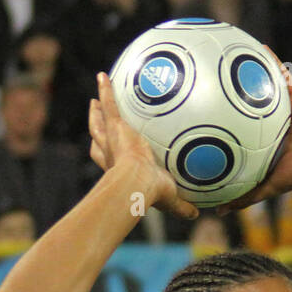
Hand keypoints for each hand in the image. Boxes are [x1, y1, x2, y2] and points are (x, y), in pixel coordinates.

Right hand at [88, 71, 198, 219]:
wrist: (137, 183)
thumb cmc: (150, 194)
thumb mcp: (169, 199)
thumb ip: (181, 206)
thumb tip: (196, 216)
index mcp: (119, 168)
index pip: (108, 158)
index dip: (105, 154)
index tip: (105, 147)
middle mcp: (111, 153)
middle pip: (98, 136)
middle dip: (96, 125)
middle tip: (95, 112)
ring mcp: (112, 138)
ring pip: (100, 120)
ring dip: (98, 107)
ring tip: (97, 95)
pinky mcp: (116, 126)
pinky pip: (109, 103)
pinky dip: (105, 90)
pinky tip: (104, 76)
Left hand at [216, 46, 291, 215]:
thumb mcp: (264, 187)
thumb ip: (243, 197)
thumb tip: (217, 212)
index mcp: (263, 138)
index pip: (239, 124)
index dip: (224, 116)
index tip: (203, 110)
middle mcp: (272, 120)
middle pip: (248, 101)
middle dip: (233, 89)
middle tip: (210, 77)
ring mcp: (284, 106)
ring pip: (264, 84)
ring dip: (250, 69)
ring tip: (231, 54)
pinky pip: (282, 74)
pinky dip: (271, 60)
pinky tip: (258, 47)